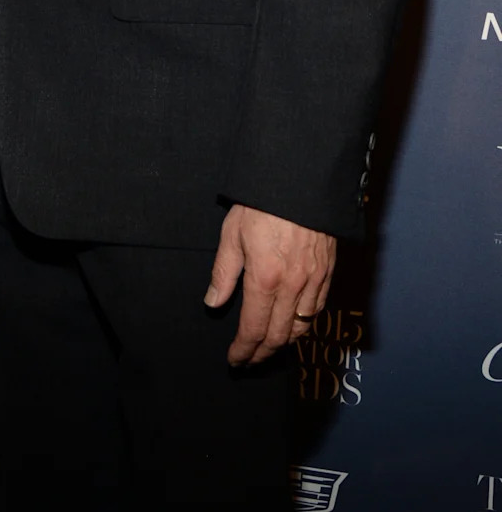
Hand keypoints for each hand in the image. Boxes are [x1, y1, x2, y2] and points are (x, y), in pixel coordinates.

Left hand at [204, 205, 335, 365]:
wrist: (300, 179)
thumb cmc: (261, 203)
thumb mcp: (232, 233)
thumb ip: (223, 273)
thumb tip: (213, 302)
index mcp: (265, 278)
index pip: (254, 329)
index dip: (243, 350)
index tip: (235, 360)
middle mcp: (293, 286)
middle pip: (279, 336)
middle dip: (263, 353)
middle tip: (249, 360)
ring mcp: (314, 280)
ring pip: (301, 327)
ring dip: (284, 343)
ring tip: (269, 348)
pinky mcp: (328, 271)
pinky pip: (318, 309)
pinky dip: (304, 324)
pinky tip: (294, 325)